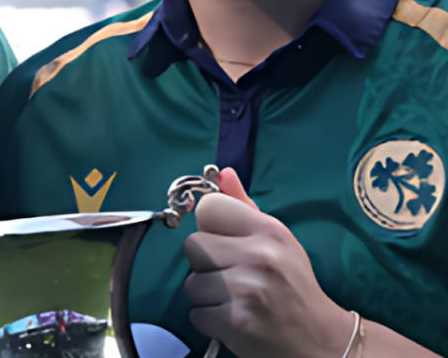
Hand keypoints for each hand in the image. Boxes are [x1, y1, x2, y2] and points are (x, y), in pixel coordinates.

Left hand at [183, 169, 354, 357]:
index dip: (210, 229)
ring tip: (233, 300)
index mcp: (269, 230)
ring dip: (207, 295)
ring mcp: (246, 290)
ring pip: (191, 283)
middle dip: (205, 263)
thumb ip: (245, 206)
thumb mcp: (278, 240)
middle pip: (193, 246)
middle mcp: (258, 255)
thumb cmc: (295, 285)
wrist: (323, 342)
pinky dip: (210, 321)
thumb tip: (222, 172)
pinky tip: (233, 320)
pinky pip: (196, 314)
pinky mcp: (236, 322)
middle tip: (229, 275)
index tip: (224, 243)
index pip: (208, 209)